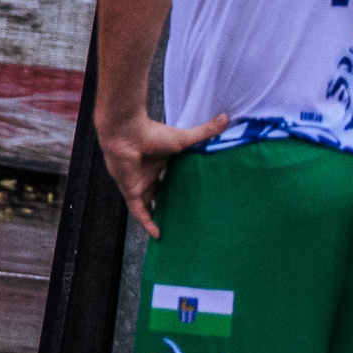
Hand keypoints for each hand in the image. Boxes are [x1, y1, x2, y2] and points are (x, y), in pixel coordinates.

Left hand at [96, 112, 227, 237]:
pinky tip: (157, 235)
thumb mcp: (183, 138)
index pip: (169, 178)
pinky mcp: (130, 191)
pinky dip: (147, 222)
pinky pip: (138, 211)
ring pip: (148, 204)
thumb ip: (205, 131)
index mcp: (159, 162)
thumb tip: (227, 117)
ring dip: (157, 215)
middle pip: (159, 192)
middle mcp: (148, 174)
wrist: (125, 133)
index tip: (191, 197)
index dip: (178, 187)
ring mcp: (138, 183)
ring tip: (172, 230)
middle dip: (168, 203)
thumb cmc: (151, 132)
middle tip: (183, 217)